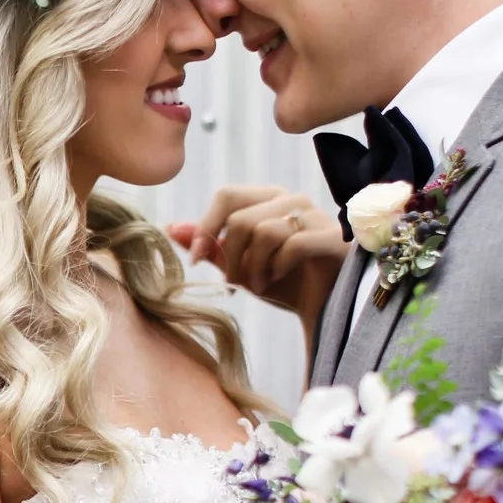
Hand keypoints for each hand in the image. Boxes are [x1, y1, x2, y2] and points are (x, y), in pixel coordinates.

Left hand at [166, 184, 348, 334]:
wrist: (321, 307)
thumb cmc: (281, 281)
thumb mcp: (237, 265)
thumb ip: (208, 245)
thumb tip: (172, 228)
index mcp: (266, 199)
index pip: (226, 195)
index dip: (206, 228)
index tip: (198, 261)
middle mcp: (290, 199)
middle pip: (240, 217)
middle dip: (231, 257)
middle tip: (236, 283)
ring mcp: (313, 215)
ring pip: (264, 232)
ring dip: (254, 267)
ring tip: (260, 284)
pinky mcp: (331, 236)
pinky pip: (292, 245)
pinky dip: (278, 268)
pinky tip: (278, 279)